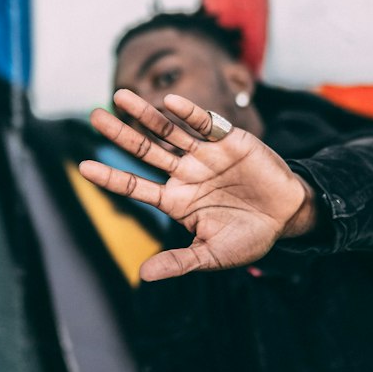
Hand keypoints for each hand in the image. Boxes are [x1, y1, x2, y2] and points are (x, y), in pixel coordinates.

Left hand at [78, 89, 317, 280]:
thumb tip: (143, 275)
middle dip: (120, 134)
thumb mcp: (213, 254)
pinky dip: (187, 113)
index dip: (111, 176)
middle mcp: (185, 173)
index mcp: (177, 200)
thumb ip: (180, 261)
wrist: (289, 216)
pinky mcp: (228, 140)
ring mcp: (204, 155)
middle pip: (145, 150)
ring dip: (145, 114)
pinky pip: (204, 123)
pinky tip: (169, 102)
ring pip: (167, 131)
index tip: (83, 167)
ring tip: (120, 96)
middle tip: (93, 117)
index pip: (136, 186)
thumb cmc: (250, 237)